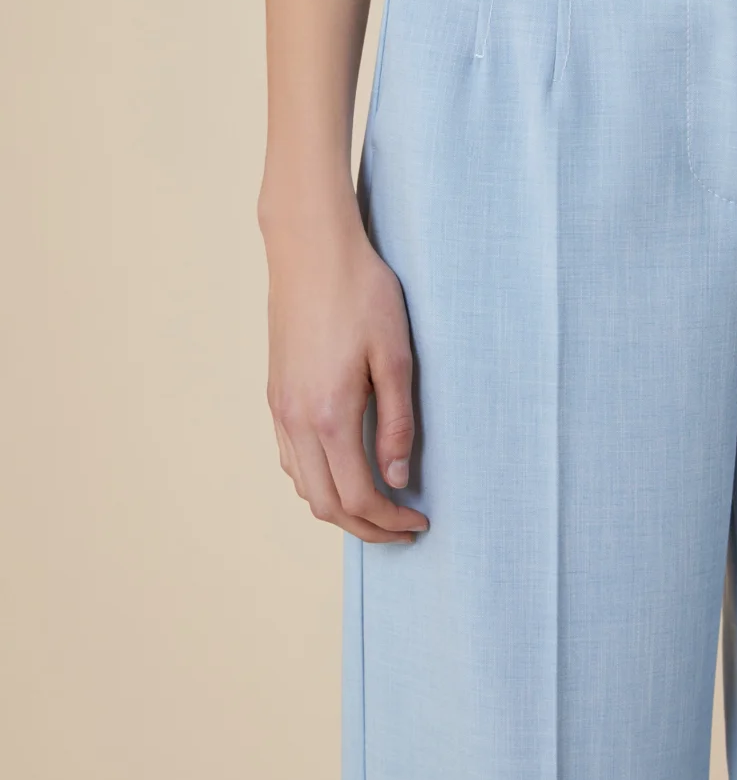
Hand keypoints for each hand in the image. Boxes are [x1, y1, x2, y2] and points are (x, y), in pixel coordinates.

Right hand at [263, 212, 428, 543]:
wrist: (311, 250)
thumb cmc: (361, 293)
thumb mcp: (395, 357)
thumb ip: (397, 423)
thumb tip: (396, 477)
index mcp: (329, 415)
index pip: (357, 497)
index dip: (389, 522)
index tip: (418, 523)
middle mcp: (296, 420)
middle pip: (325, 503)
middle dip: (365, 527)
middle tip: (401, 529)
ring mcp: (280, 408)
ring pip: (302, 485)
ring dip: (338, 506)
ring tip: (377, 504)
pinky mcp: (275, 393)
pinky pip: (290, 458)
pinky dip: (316, 480)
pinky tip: (342, 468)